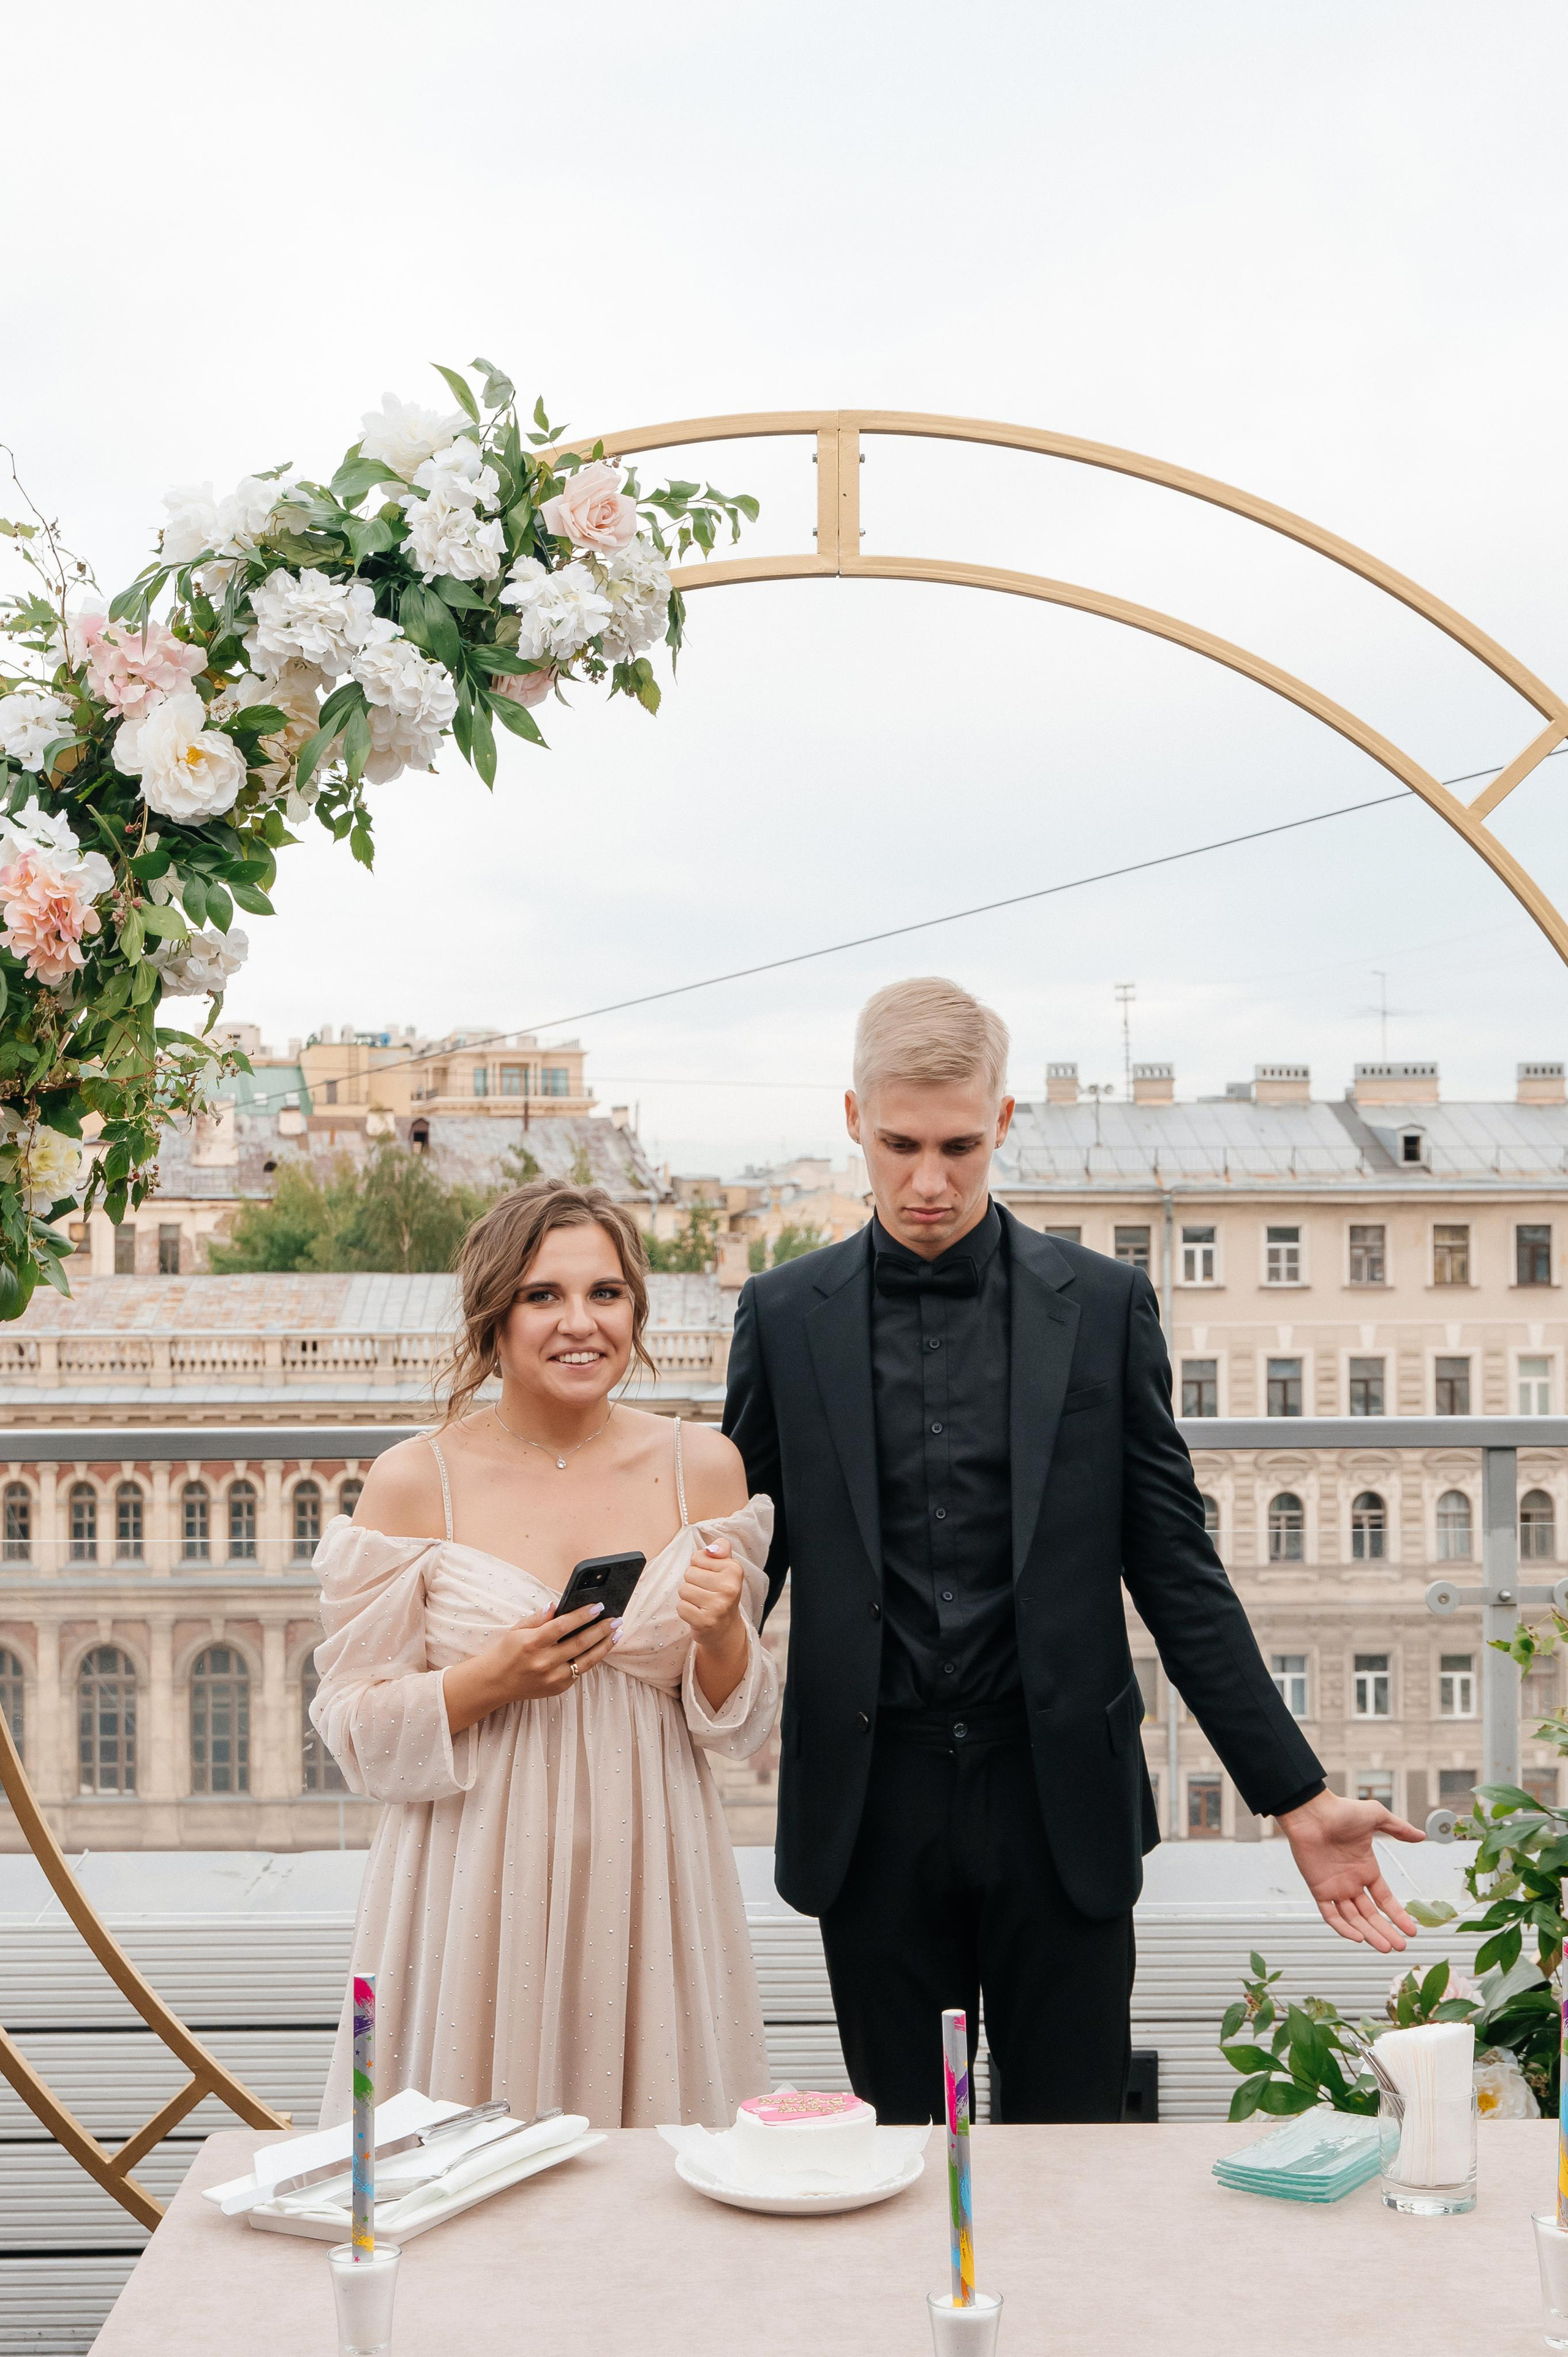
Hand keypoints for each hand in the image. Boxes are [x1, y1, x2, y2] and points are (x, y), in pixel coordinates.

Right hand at [444, 1601, 615, 1734]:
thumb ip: (539, 1618)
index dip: (583, 1615)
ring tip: (617, 1633)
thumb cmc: (508, 1651)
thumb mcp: (518, 1629)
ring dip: (605, 1645)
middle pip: (580, 1643)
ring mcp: (552, 1678)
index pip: (563, 1626)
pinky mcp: (558, 1688)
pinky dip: (592, 1658)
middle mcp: (543, 1662)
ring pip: (586, 1660)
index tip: (599, 1606)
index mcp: (532, 1644)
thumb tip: (557, 1605)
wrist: (496, 1682)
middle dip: (602, 1629)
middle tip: (617, 1619)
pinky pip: (580, 1672)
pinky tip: (602, 1647)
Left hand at [677, 1534, 744, 1650]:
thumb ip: (721, 1549)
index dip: (700, 1566)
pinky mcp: (705, 1622)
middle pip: (689, 1573)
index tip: (711, 1577)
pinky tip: (698, 1613)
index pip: (698, 1557)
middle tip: (706, 1592)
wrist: (725, 1628)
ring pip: (683, 1589)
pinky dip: (686, 1610)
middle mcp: (729, 1588)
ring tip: (701, 1602)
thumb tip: (711, 1548)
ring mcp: (718, 1606)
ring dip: (688, 1596)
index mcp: (734, 1570)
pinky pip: (681, 1607)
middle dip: (693, 1582)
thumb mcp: (726, 1567)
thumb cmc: (721, 1593)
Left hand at [1278, 1790, 1422, 1951]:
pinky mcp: (1318, 1889)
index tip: (1412, 1930)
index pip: (1385, 1899)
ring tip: (1385, 1948)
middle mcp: (1352, 1882)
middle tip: (1401, 1948)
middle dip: (1386, 1931)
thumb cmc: (1341, 1810)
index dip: (1398, 1915)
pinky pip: (1330, 1914)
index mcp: (1366, 1869)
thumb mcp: (1375, 1817)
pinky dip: (1342, 1927)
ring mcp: (1335, 1887)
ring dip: (1369, 1933)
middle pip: (1371, 1914)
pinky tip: (1358, 1937)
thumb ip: (1398, 1829)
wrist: (1311, 1811)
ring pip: (1353, 1918)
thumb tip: (1421, 1835)